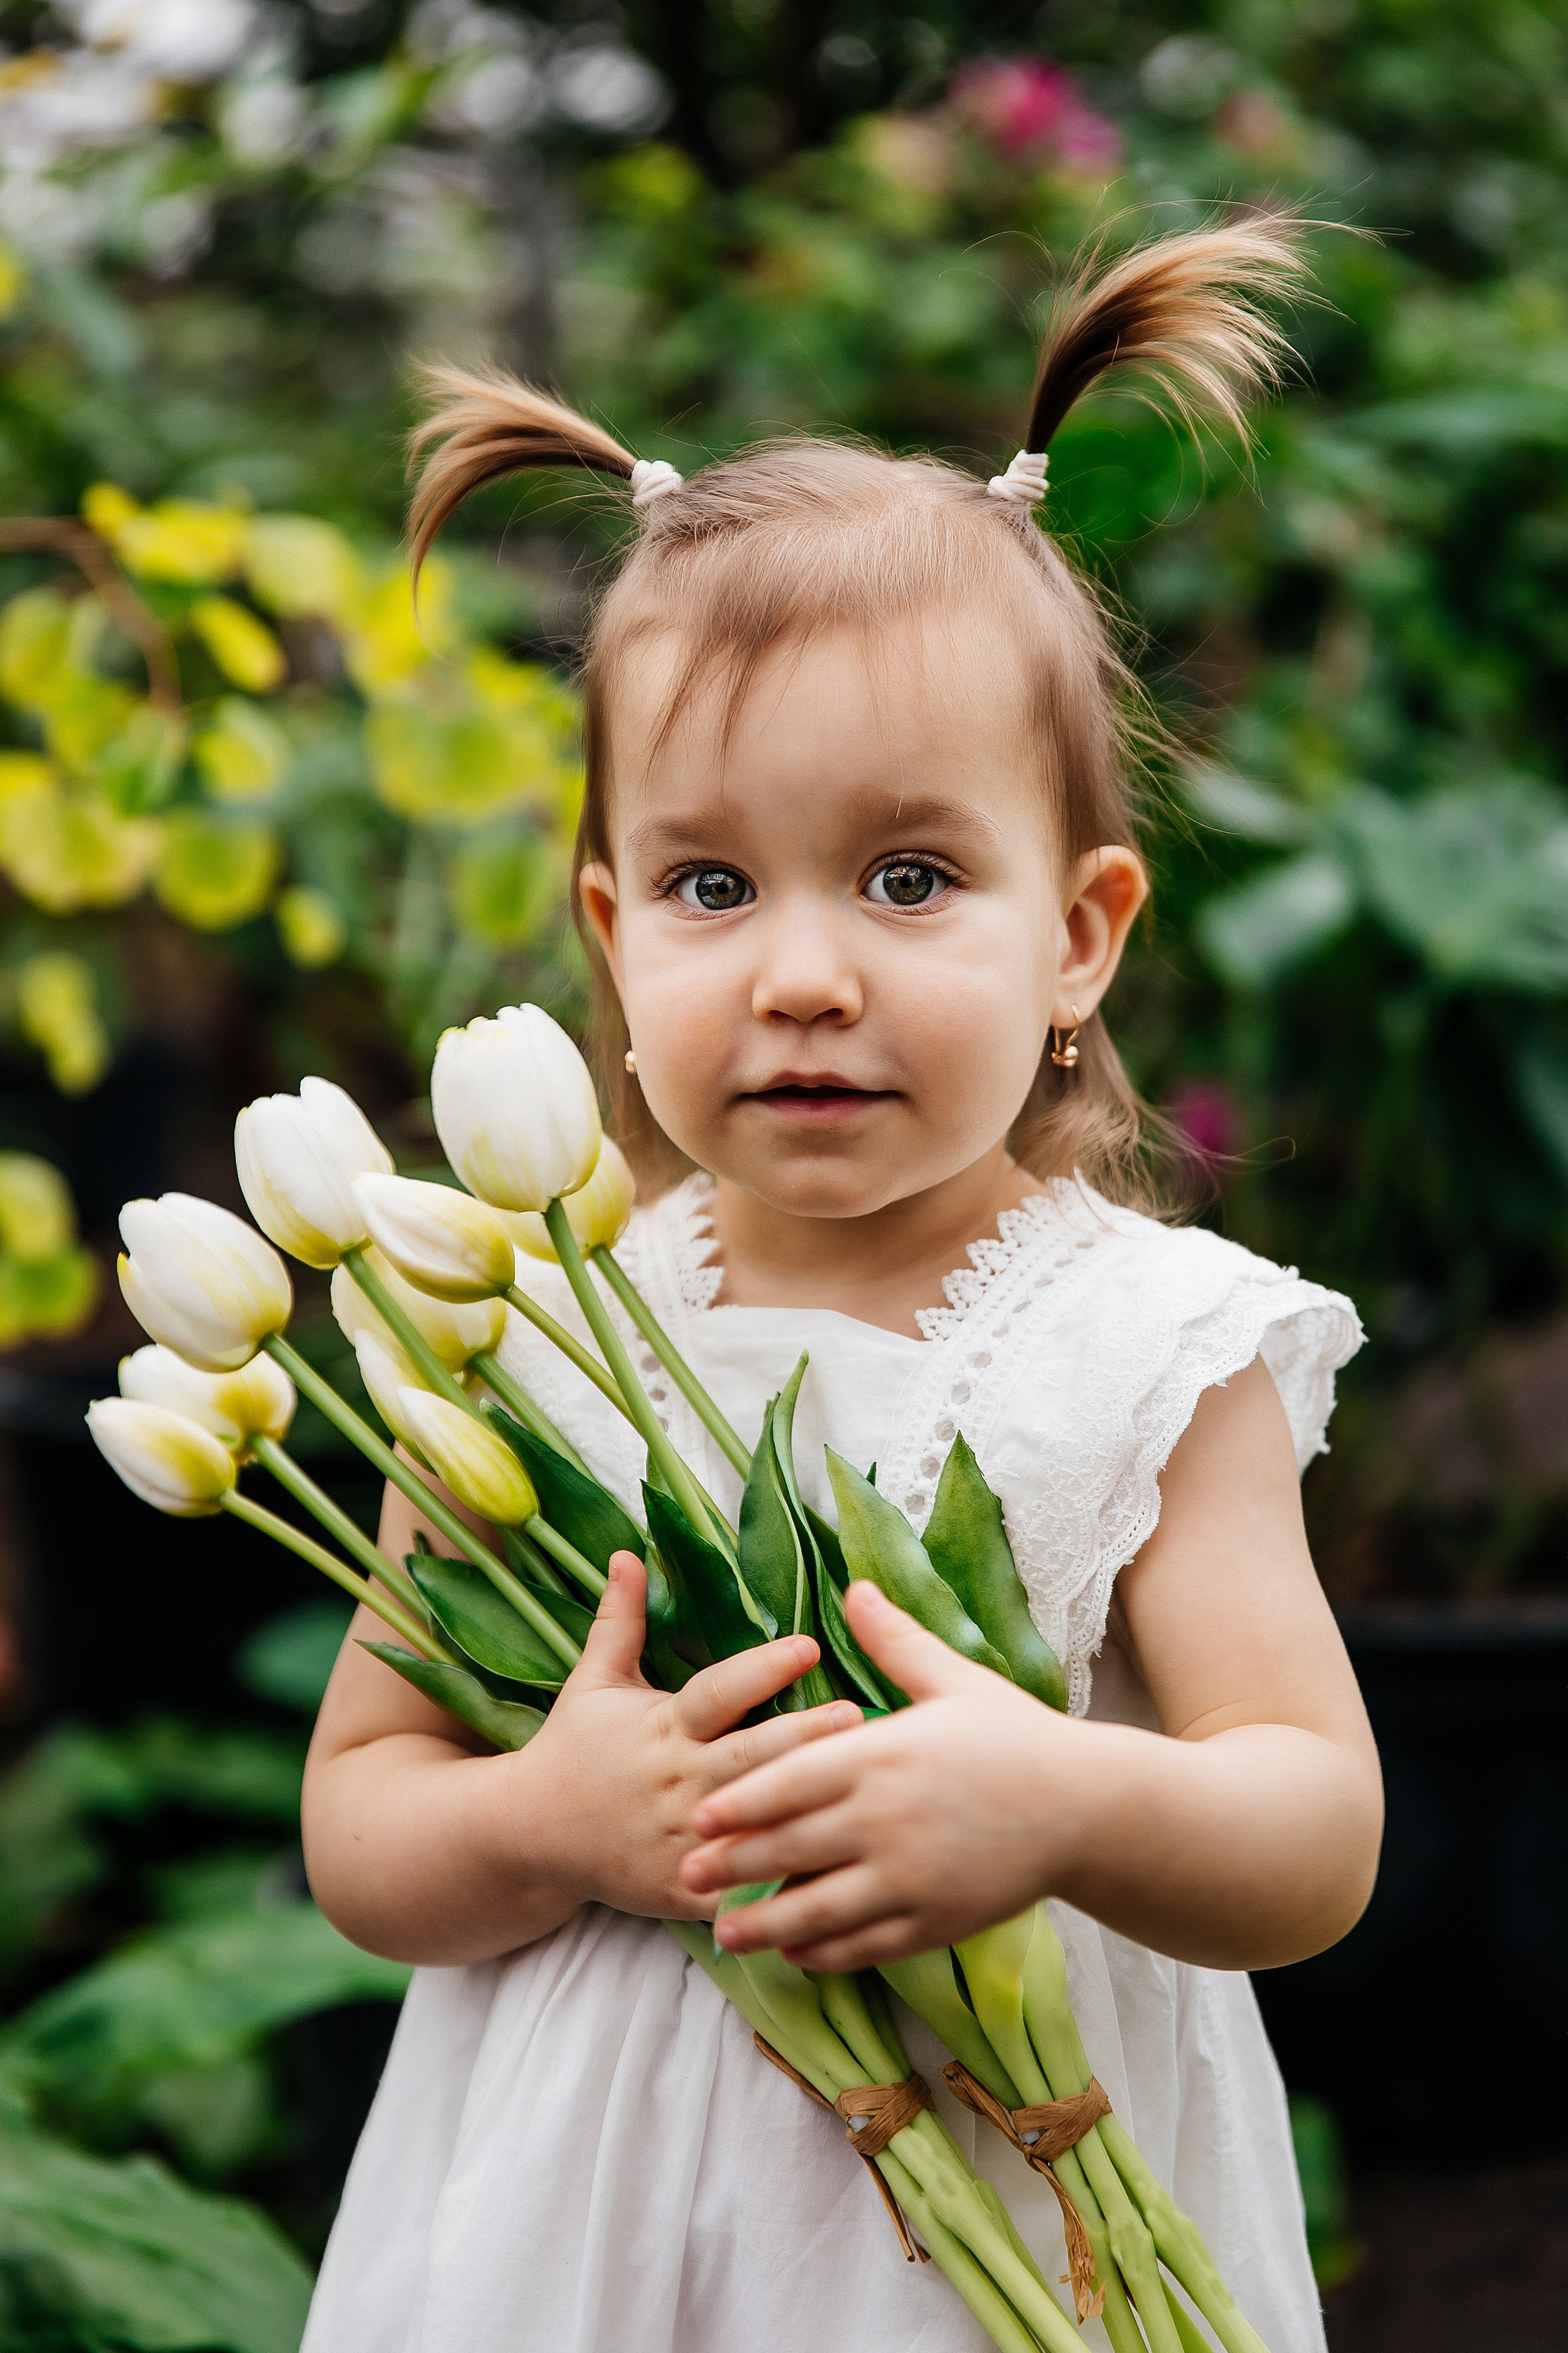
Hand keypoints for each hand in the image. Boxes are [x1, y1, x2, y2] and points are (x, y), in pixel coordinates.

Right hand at [515, 1550, 860, 1924]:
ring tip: (858, 1788)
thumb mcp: (593, 1682)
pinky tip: (827, 1876)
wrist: (529, 1834)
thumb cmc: (573, 1747)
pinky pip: (738, 1890)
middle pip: (749, 1756)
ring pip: (752, 1824)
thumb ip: (618, 1621)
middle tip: (857, 1717)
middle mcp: (677, 1781)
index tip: (806, 1646)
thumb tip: (628, 1552)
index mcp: (663, 1728)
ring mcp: (682, 1839)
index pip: (718, 1693)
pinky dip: (776, 1887)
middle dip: (802, 1738)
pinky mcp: (682, 1891)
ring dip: (803, 1807)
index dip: (761, 1669)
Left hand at [680, 1581, 1084, 1969]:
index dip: (738, 1803)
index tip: (697, 1814)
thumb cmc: (1015, 1735)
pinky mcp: (935, 1921)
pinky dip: (823, 1951)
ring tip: (723, 1932)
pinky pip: (864, 1944)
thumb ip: (894, 1641)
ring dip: (763, 1924)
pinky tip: (795, 1950)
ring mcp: (911, 1878)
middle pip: (790, 1848)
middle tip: (685, 1872)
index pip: (791, 1783)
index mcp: (885, 1754)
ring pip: (818, 1909)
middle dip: (732, 1865)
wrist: (1087, 1806)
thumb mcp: (954, 1680)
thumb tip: (854, 1588)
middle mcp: (889, 1820)